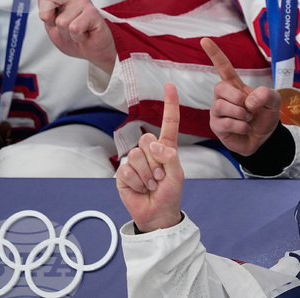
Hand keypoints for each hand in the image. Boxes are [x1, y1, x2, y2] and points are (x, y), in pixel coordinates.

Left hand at [33, 0, 116, 72]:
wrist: (94, 52)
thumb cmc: (74, 39)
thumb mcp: (52, 29)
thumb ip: (47, 14)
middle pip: (46, 0)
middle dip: (49, 20)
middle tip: (65, 29)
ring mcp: (84, 2)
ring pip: (60, 21)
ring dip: (66, 34)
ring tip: (78, 34)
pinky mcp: (93, 12)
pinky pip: (73, 28)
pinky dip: (76, 37)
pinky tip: (86, 34)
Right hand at [117, 82, 184, 231]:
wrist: (157, 214)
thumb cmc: (170, 193)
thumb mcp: (177, 175)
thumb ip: (170, 158)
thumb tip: (155, 146)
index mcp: (166, 148)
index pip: (169, 122)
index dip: (169, 104)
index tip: (169, 85)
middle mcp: (149, 151)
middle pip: (146, 140)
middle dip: (155, 162)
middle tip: (159, 177)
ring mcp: (134, 162)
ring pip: (136, 155)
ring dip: (146, 175)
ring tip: (151, 185)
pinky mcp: (122, 173)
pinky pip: (126, 170)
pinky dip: (136, 182)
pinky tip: (140, 188)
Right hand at [204, 37, 280, 155]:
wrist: (265, 139)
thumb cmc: (266, 116)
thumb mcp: (274, 101)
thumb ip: (266, 94)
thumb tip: (248, 100)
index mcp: (236, 86)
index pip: (223, 67)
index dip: (215, 54)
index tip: (204, 40)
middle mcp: (224, 97)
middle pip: (220, 88)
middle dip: (237, 97)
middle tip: (249, 107)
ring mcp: (218, 112)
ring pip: (220, 106)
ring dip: (240, 114)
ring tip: (248, 119)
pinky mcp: (217, 126)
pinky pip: (224, 123)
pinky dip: (239, 126)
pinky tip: (244, 128)